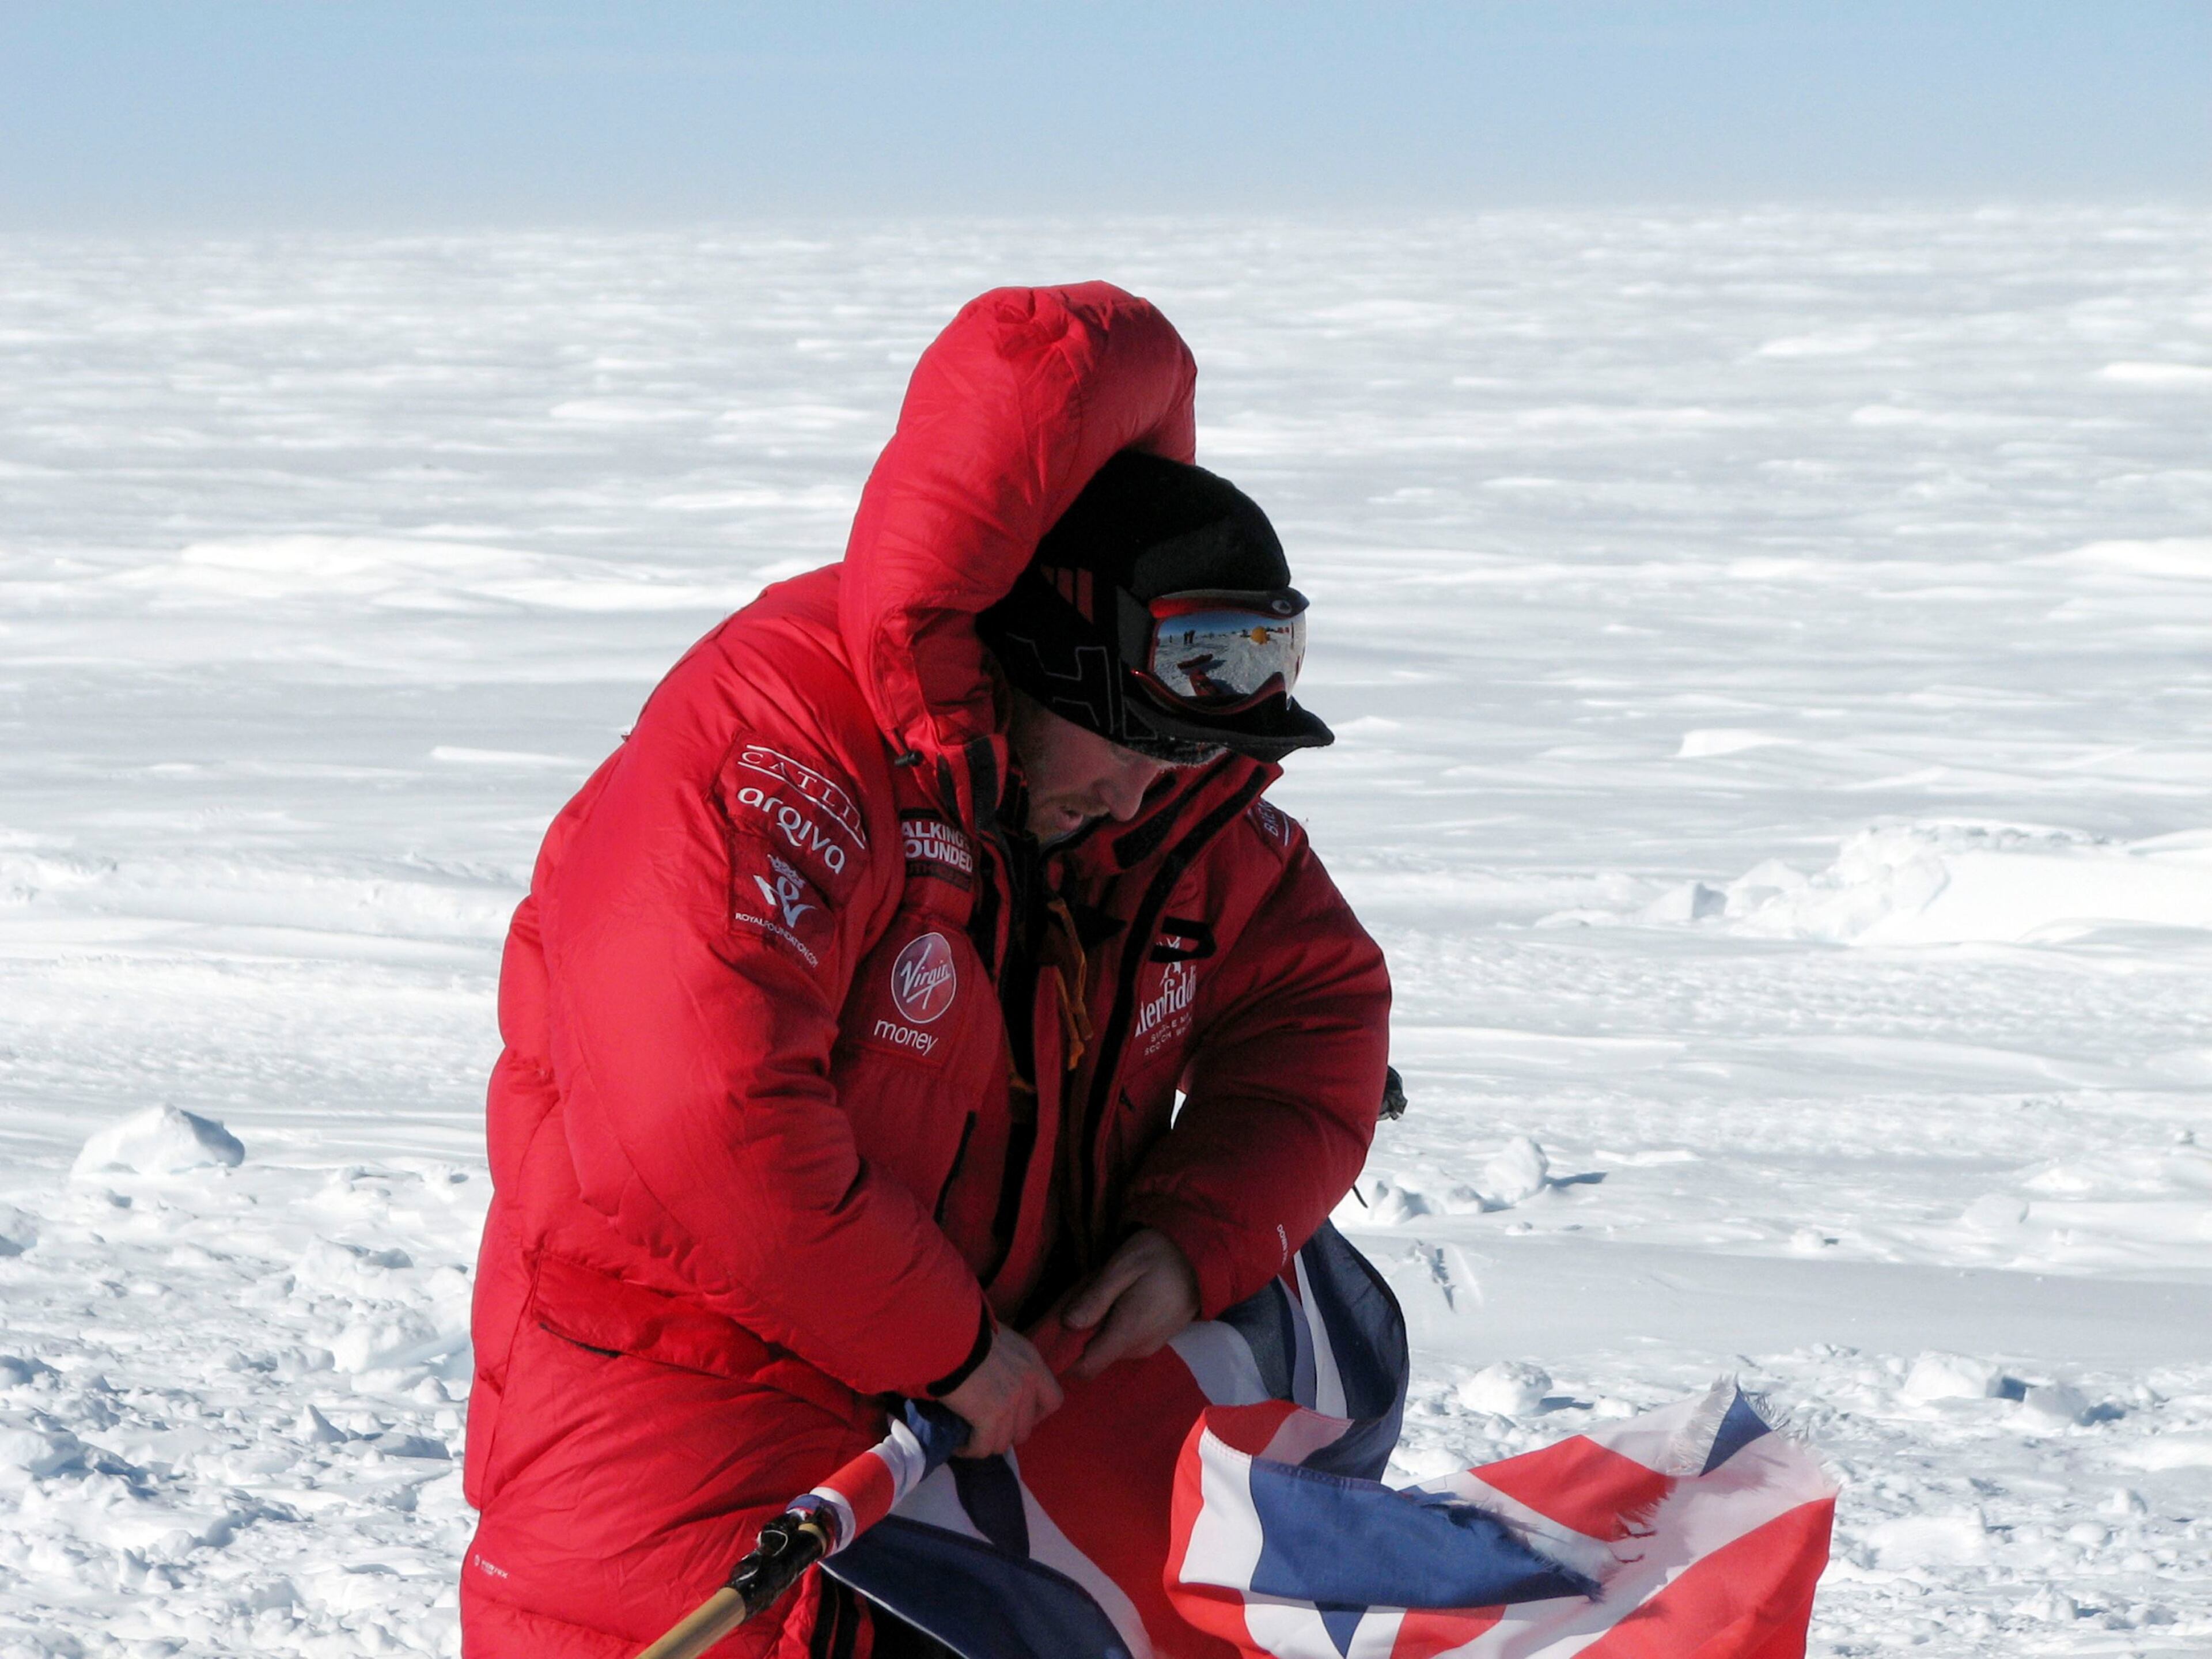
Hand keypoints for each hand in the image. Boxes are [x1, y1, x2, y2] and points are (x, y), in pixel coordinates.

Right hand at [940, 1325, 1063, 1457]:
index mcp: (1032, 1363)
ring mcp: (1010, 1403)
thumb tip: (997, 1377)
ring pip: (1003, 1443)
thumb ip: (1008, 1361)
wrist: (949, 1337)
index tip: (1017, 1415)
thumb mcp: (1000, 1340)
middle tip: (987, 1428)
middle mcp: (1027, 1385)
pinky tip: (959, 1445)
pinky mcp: (989, 1417)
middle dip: (1006, 1433)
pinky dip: (970, 1449)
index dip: (1037, 1414)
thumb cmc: (967, 1332)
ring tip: (969, 1438)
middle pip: (1025, 1429)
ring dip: (986, 1443)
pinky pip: (983, 1447)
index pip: (1054, 1400)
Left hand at [1059, 1228, 1199, 1382]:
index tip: (1055, 1333)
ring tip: (1104, 1298)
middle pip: (1095, 1357)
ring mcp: (1149, 1347)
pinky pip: (1124, 1344)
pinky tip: (1120, 1303)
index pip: (1087, 1367)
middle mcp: (1139, 1348)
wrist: (1199, 1257)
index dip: (1065, 1357)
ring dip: (1099, 1330)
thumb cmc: (1158, 1256)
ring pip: (1109, 1350)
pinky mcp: (1155, 1342)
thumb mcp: (1123, 1266)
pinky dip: (1115, 1328)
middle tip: (1083, 1301)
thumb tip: (1068, 1325)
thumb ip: (1096, 1297)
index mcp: (1128, 1331)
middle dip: (1082, 1336)